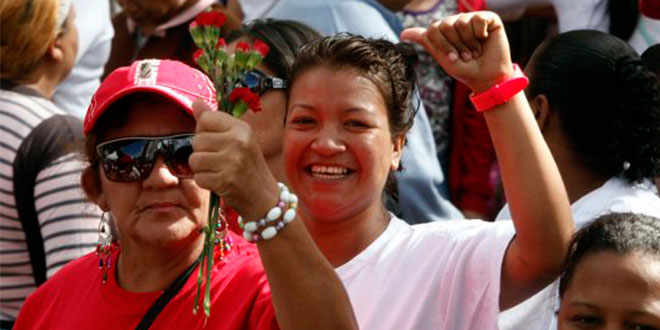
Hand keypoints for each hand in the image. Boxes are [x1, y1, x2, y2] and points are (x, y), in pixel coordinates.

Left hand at [189, 99, 278, 220]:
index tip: (216, 141)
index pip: (206, 119)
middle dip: (203, 152)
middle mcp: (238, 142)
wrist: (264, 197)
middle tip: (219, 160)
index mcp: (241, 128)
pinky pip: (199, 178)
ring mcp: (232, 162)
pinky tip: (219, 182)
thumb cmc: (248, 165)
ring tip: (218, 171)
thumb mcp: (237, 138)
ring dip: (202, 169)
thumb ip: (214, 120)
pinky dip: (205, 182)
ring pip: (194, 160)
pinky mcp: (225, 181)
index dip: (204, 131)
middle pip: (197, 140)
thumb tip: (195, 102)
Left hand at [400, 11, 513, 92]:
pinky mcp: (489, 19)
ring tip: (476, 51)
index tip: (452, 59)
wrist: (487, 78)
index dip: (442, 46)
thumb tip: (402, 34)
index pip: (433, 29)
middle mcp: (457, 22)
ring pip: (461, 22)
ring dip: (469, 43)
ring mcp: (472, 19)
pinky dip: (480, 34)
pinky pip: (478, 18)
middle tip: (466, 55)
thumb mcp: (442, 57)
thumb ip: (426, 41)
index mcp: (445, 31)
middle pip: (445, 25)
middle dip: (455, 45)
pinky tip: (485, 40)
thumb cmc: (465, 69)